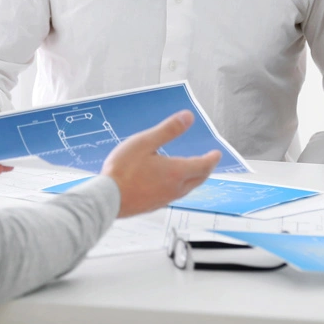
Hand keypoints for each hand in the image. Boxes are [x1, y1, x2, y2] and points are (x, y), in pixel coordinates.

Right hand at [100, 110, 220, 217]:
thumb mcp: (145, 142)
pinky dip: (179, 186)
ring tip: (192, 171)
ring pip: (187, 188)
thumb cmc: (122, 170)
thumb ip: (168, 130)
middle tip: (208, 162)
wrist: (106, 199)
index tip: (217, 154)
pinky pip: (174, 195)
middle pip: (198, 179)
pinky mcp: (154, 205)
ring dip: (193, 178)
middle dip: (205, 169)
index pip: (203, 165)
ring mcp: (165, 199)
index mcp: (176, 171)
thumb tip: (188, 117)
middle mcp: (174, 188)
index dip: (212, 158)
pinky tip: (169, 183)